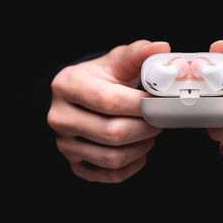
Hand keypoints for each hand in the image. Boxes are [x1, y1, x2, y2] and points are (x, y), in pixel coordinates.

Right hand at [47, 40, 169, 182]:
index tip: (162, 102)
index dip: (143, 105)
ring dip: (142, 147)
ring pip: (112, 157)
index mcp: (67, 86)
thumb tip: (162, 47)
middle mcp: (60, 117)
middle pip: (112, 133)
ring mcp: (65, 144)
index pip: (110, 101)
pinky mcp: (75, 163)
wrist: (79, 97)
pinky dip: (132, 166)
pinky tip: (140, 150)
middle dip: (146, 127)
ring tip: (151, 133)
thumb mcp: (116, 61)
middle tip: (161, 119)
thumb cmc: (101, 78)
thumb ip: (139, 53)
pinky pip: (108, 174)